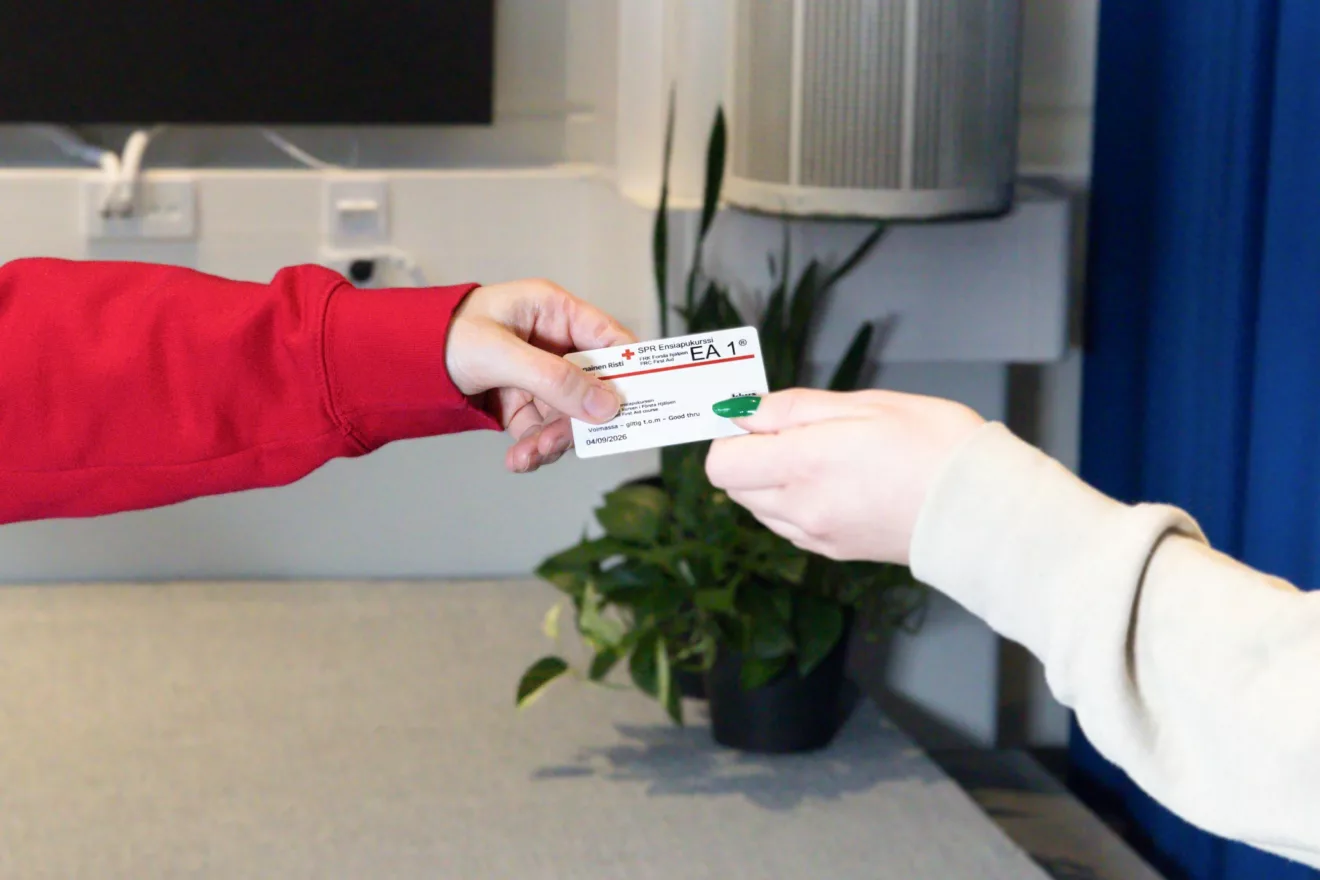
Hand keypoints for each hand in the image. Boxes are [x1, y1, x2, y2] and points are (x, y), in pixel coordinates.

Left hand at [445, 279, 635, 472]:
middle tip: (563, 442)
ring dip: (553, 441)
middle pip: (592, 386)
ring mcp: (537, 375)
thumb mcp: (501, 355)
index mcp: (553, 312)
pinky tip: (518, 460)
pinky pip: (543, 430)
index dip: (630, 370)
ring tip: (528, 456)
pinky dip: (535, 449)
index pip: (610, 339)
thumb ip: (555, 379)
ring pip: (569, 415)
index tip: (640, 403)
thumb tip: (607, 407)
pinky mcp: (520, 403)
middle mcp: (552, 343)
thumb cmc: (442, 337)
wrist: (393, 364)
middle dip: (579, 419)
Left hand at [705, 389, 983, 563]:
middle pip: (734, 486)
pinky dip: (795, 503)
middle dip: (752, 455)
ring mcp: (816, 535)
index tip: (759, 417)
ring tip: (824, 456)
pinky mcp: (834, 550)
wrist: (983, 509)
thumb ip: (793, 408)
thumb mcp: (864, 404)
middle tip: (798, 431)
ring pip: (759, 507)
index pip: (721, 462)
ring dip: (772, 480)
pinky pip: (789, 526)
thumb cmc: (935, 445)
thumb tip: (743, 410)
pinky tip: (835, 482)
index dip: (733, 434)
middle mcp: (800, 507)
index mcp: (802, 464)